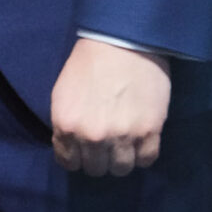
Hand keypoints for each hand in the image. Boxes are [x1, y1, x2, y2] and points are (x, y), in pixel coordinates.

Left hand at [47, 36, 171, 176]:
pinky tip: (141, 142)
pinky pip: (147, 160)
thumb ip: (65, 124)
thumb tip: (72, 147)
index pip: (69, 162)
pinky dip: (144, 155)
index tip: (85, 150)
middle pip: (96, 169)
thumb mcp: (62, 93)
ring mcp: (122, 136)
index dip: (77, 157)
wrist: (122, 42)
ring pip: (121, 169)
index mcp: (66, 125)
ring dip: (122, 159)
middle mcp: (92, 136)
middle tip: (107, 145)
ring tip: (125, 144)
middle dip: (100, 159)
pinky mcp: (149, 132)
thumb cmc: (88, 63)